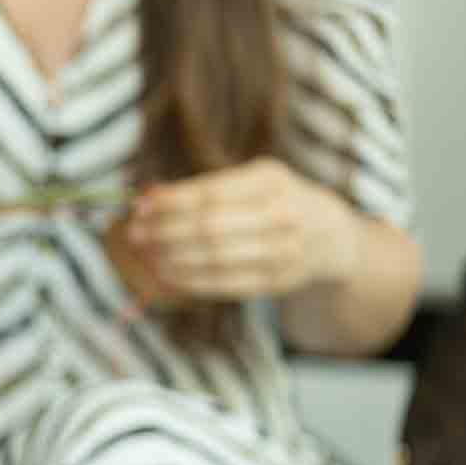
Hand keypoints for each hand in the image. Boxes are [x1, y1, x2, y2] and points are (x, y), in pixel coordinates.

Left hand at [113, 158, 363, 303]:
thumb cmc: (273, 202)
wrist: (330, 236)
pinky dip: (190, 280)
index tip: (138, 208)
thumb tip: (148, 196)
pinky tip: (166, 274)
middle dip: (165, 231)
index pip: (211, 193)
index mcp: (271, 180)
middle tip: (135, 234)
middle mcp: (283, 214)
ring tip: (146, 255)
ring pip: (216, 258)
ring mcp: (285, 250)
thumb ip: (202, 188)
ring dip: (172, 258)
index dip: (170, 203)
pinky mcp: (279, 281)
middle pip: (210, 226)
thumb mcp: (249, 182)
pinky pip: (227, 284)